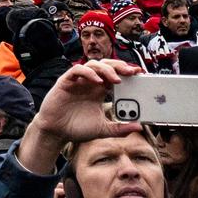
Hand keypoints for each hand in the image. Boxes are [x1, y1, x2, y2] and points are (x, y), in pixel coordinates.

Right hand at [18, 60, 143, 173]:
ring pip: (94, 65)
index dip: (127, 72)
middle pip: (107, 66)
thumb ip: (120, 128)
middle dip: (120, 66)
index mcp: (99, 91)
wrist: (56, 133)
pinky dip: (88, 73)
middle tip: (132, 72)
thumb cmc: (77, 129)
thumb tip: (139, 126)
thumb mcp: (103, 129)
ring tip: (116, 79)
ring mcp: (78, 81)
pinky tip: (97, 81)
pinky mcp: (66, 82)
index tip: (140, 74)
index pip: (115, 75)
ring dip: (107, 69)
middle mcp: (90, 83)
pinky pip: (77, 70)